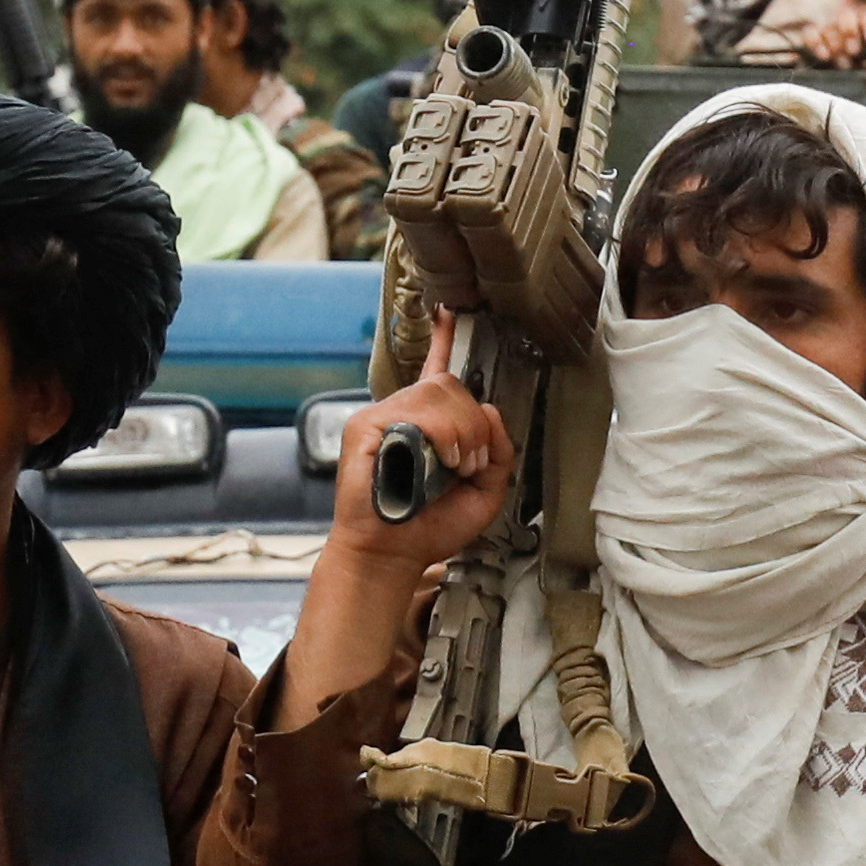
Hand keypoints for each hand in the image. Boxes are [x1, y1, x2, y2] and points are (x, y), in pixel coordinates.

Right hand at [323, 315, 512, 569]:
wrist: (393, 554)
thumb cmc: (429, 527)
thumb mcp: (485, 492)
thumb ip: (499, 453)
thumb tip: (490, 410)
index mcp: (428, 424)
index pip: (435, 369)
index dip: (442, 338)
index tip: (447, 311)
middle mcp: (404, 413)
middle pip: (451, 383)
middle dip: (474, 423)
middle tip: (471, 462)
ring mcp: (383, 416)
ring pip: (439, 392)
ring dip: (462, 431)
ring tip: (455, 466)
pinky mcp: (366, 427)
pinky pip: (417, 412)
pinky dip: (441, 435)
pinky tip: (439, 461)